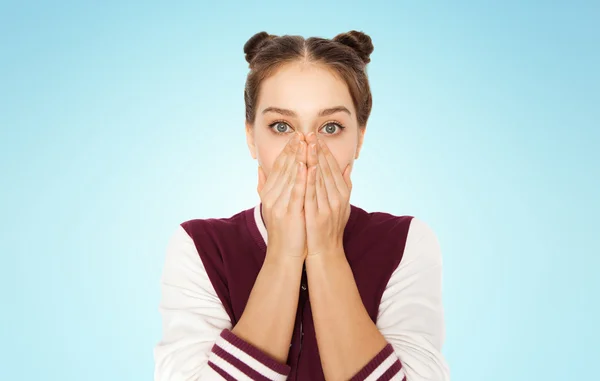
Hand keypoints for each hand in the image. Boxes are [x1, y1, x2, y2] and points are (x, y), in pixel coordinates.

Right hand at [257, 133, 308, 261]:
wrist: (284, 255)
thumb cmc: (284, 230)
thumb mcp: (272, 206)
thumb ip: (265, 187)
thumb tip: (259, 170)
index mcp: (269, 193)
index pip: (278, 166)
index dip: (287, 150)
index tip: (296, 136)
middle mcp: (272, 196)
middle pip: (284, 168)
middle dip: (294, 149)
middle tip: (303, 132)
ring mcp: (280, 204)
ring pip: (290, 176)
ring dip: (299, 157)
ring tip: (306, 142)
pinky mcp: (289, 213)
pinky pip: (296, 192)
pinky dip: (301, 177)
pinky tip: (305, 164)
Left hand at [304, 134, 352, 257]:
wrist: (326, 252)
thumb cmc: (331, 228)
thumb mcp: (342, 205)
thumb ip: (345, 185)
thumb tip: (347, 166)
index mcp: (343, 193)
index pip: (333, 167)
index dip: (325, 151)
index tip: (317, 136)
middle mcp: (338, 197)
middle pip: (327, 169)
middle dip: (318, 150)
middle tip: (311, 132)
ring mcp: (328, 206)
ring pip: (320, 178)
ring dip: (313, 159)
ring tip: (307, 143)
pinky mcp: (317, 214)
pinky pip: (312, 193)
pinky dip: (309, 178)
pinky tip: (304, 166)